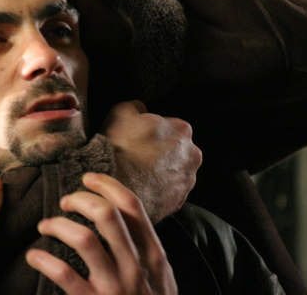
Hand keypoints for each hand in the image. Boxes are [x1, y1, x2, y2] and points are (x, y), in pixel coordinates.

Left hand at [26, 173, 176, 294]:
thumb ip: (143, 248)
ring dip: (58, 225)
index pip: (131, 206)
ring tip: (45, 226)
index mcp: (152, 254)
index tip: (88, 178)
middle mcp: (135, 266)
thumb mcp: (159, 277)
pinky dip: (43, 260)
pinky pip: (64, 275)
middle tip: (65, 201)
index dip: (107, 185)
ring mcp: (114, 287)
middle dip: (80, 199)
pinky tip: (33, 256)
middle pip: (106, 214)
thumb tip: (119, 215)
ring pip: (83, 238)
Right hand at [103, 101, 201, 221]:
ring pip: (173, 172)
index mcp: (182, 129)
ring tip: (136, 174)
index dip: (150, 132)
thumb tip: (140, 108)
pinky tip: (140, 187)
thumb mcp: (121, 112)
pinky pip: (168, 193)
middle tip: (136, 156)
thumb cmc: (118, 147)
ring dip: (159, 172)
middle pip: (175, 150)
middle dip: (160, 152)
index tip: (137, 138)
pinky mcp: (178, 201)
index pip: (169, 126)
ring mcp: (186, 180)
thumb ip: (135, 106)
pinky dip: (157, 190)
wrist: (114, 185)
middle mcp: (192, 155)